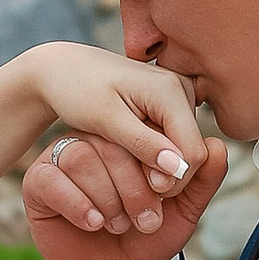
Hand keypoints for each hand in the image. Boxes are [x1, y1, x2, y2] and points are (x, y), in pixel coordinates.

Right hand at [26, 114, 229, 259]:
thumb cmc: (148, 236)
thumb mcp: (183, 211)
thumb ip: (201, 181)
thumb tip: (216, 146)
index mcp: (130, 139)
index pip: (143, 130)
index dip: (158, 162)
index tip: (168, 194)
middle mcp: (96, 140)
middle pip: (112, 143)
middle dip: (134, 187)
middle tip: (146, 219)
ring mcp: (65, 158)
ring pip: (82, 159)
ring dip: (107, 198)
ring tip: (119, 224)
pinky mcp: (40, 182)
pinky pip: (54, 180)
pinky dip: (79, 204)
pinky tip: (94, 223)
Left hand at [27, 44, 209, 211]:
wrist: (66, 69)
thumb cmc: (78, 89)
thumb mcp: (104, 120)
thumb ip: (142, 144)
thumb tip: (178, 168)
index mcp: (170, 90)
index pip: (192, 153)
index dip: (171, 180)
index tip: (139, 190)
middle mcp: (182, 89)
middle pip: (191, 153)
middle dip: (164, 174)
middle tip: (125, 179)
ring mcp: (179, 96)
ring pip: (183, 150)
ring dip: (158, 166)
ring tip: (124, 162)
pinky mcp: (172, 104)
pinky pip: (174, 140)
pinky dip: (154, 154)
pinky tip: (129, 152)